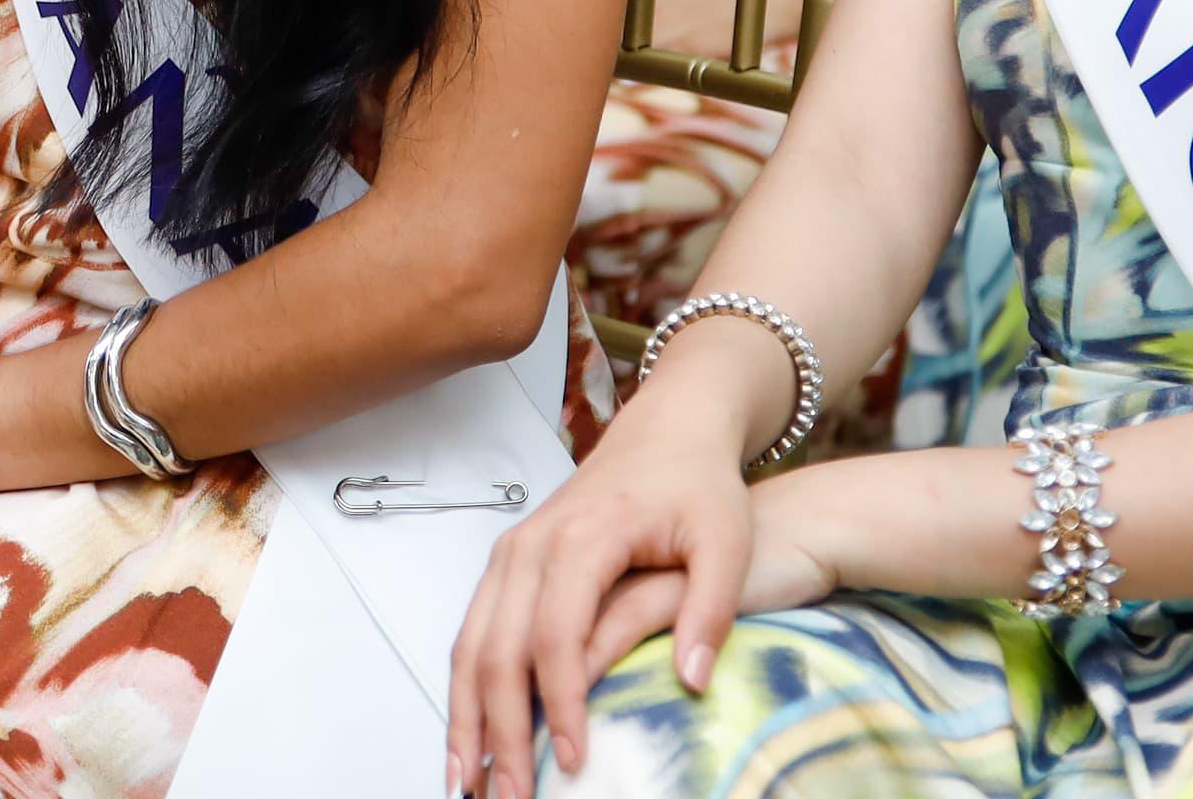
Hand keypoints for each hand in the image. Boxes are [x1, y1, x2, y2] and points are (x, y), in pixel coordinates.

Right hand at [446, 415, 833, 798]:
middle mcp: (532, 545)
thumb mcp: (727, 540)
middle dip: (498, 730)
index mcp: (583, 537)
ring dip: (465, 717)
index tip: (574, 759)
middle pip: (499, 649)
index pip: (557, 634)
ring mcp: (512, 553)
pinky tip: (470, 736)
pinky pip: (473, 633)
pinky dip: (465, 690)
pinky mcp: (509, 565)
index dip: (561, 703)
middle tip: (509, 796)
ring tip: (467, 784)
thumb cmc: (696, 483)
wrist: (667, 429)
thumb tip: (693, 682)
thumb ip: (712, 609)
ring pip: (471, 645)